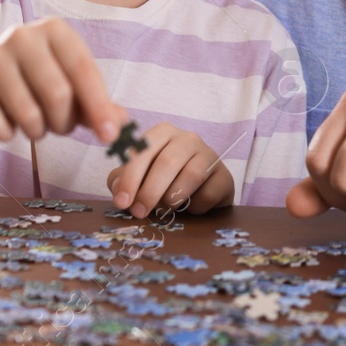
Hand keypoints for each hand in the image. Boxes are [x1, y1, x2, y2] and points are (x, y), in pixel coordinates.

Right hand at [0, 17, 127, 142]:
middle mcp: (23, 36)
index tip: (109, 136)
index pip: (84, 70)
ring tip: (35, 125)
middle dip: (65, 122)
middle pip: (58, 94)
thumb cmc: (29, 79)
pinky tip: (7, 125)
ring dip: (38, 131)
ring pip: (29, 113)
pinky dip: (8, 135)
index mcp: (54, 30)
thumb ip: (95, 103)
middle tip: (61, 127)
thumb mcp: (66, 82)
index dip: (100, 107)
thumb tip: (122, 125)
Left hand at [106, 123, 234, 218]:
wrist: (197, 194)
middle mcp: (188, 139)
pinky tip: (191, 208)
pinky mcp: (225, 175)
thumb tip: (120, 191)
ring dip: (173, 199)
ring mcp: (210, 155)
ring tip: (165, 209)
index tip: (122, 202)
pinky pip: (210, 192)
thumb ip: (121, 181)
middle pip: (168, 162)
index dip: (131, 177)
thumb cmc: (162, 182)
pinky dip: (196, 207)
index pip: (144, 149)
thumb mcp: (137, 178)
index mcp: (163, 133)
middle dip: (150, 191)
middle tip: (140, 212)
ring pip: (192, 175)